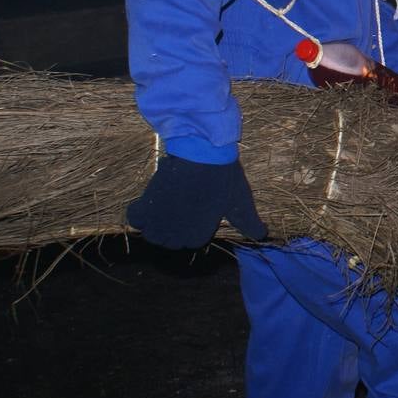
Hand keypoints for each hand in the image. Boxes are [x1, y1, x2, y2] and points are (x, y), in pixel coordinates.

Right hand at [127, 155, 266, 248]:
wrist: (202, 154)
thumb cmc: (223, 177)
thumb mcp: (239, 201)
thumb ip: (248, 222)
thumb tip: (262, 235)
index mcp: (199, 234)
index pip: (190, 242)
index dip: (191, 229)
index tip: (194, 214)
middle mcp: (177, 233)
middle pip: (168, 241)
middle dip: (172, 229)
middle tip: (179, 207)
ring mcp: (160, 221)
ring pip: (150, 234)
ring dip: (154, 224)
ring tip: (164, 206)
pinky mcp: (146, 205)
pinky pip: (135, 219)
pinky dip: (139, 213)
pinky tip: (148, 202)